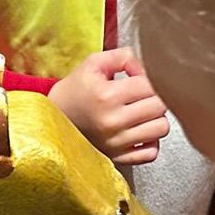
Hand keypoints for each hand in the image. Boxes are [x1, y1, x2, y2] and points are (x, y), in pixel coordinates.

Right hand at [48, 48, 169, 164]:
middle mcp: (112, 122)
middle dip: (155, 97)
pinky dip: (151, 142)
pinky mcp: (118, 157)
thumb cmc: (75, 90)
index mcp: (107, 95)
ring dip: (156, 118)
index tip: (137, 79)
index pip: (151, 85)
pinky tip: (140, 131)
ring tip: (142, 113)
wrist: (52, 119)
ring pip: (161, 129)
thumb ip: (125, 57)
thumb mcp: (94, 63)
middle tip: (142, 95)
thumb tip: (148, 68)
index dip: (149, 78)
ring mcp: (116, 143)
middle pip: (160, 107)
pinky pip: (151, 153)